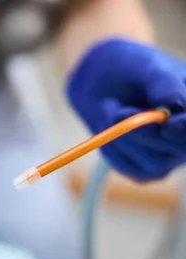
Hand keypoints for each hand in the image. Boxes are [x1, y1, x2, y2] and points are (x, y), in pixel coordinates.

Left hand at [67, 37, 185, 180]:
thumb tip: (175, 108)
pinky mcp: (144, 169)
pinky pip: (131, 169)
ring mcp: (169, 156)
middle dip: (147, 135)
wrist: (102, 80)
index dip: (185, 131)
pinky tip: (110, 129)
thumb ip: (165, 86)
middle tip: (120, 113)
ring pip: (154, 164)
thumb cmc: (132, 69)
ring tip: (115, 113)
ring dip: (125, 140)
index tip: (168, 125)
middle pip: (180, 151)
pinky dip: (114, 151)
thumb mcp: (149, 69)